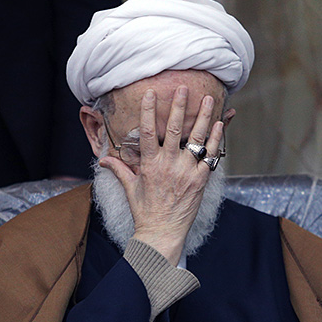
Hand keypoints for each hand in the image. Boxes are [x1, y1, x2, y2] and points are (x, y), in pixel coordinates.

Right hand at [99, 87, 223, 264]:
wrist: (162, 233)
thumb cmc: (145, 212)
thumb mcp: (130, 189)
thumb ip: (119, 170)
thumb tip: (102, 161)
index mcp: (149, 165)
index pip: (146, 132)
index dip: (148, 110)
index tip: (150, 93)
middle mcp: (168, 165)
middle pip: (173, 129)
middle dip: (179, 106)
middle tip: (183, 88)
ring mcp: (186, 172)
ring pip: (196, 139)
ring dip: (204, 118)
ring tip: (209, 100)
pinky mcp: (200, 180)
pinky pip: (210, 156)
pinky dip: (215, 140)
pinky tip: (219, 124)